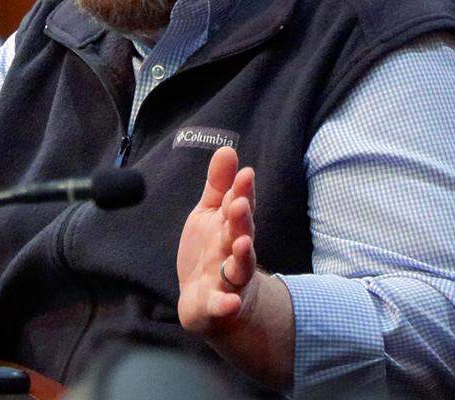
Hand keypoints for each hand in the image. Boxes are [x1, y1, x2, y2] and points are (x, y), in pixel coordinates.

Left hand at [177, 146, 258, 334]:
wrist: (209, 301)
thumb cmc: (211, 251)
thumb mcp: (210, 215)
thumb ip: (219, 186)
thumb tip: (227, 149)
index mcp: (231, 228)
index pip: (239, 207)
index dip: (242, 192)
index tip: (245, 174)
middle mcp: (234, 252)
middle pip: (241, 234)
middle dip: (241, 219)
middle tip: (239, 203)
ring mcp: (228, 279)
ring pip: (239, 267)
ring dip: (242, 256)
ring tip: (242, 244)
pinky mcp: (216, 305)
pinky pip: (223, 306)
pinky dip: (226, 305)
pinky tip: (229, 303)